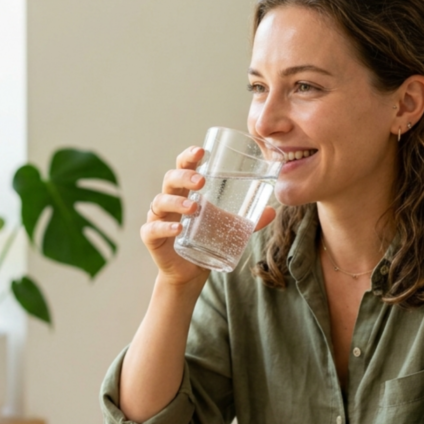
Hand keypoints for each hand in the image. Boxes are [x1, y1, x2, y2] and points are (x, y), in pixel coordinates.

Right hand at [142, 146, 276, 286]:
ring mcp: (159, 218)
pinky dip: (165, 227)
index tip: (202, 151)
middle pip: (170, 179)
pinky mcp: (152, 237)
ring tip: (193, 207)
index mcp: (187, 191)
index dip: (189, 156)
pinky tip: (178, 228)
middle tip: (202, 181)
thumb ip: (248, 220)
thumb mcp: (229, 228)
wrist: (191, 272)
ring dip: (176, 201)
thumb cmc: (207, 240)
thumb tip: (272, 211)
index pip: (184, 166)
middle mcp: (170, 200)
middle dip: (185, 176)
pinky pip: (153, 229)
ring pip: (160, 201)